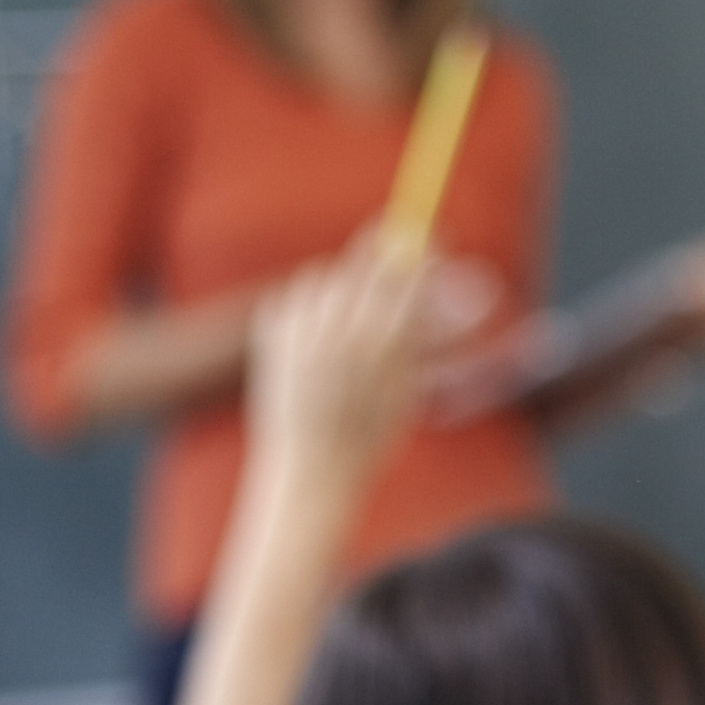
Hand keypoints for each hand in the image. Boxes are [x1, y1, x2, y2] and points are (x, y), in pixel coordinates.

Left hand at [245, 239, 443, 490]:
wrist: (311, 467)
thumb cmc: (370, 433)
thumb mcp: (408, 385)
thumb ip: (416, 334)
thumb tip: (431, 287)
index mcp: (384, 343)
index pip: (408, 276)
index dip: (422, 251)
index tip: (431, 238)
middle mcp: (342, 329)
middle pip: (365, 263)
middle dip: (382, 248)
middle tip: (392, 237)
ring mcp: (303, 328)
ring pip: (324, 276)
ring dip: (341, 282)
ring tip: (349, 309)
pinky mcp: (273, 333)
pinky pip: (294, 298)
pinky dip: (308, 305)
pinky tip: (317, 333)